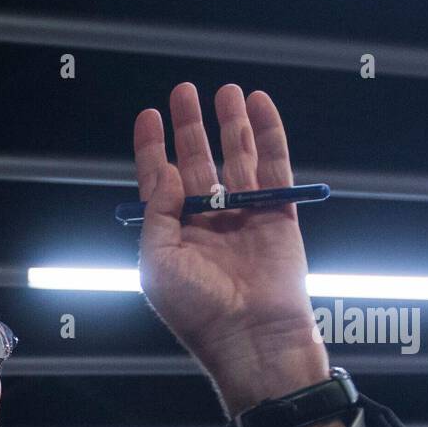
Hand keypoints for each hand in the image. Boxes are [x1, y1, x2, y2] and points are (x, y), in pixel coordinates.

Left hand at [132, 83, 328, 417]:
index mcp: (173, 235)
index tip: (149, 116)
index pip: (159, 182)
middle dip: (190, 127)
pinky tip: (259, 106)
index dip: (153, 148)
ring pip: (237, 159)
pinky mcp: (278, 214)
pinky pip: (274, 167)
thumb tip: (171, 172)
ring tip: (225, 91)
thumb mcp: (156, 264)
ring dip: (230, 124)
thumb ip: (157, 215)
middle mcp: (207, 222)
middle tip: (183, 92)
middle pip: (198, 163)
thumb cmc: (197, 310)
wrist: (250, 335)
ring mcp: (244, 216)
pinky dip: (268, 134)